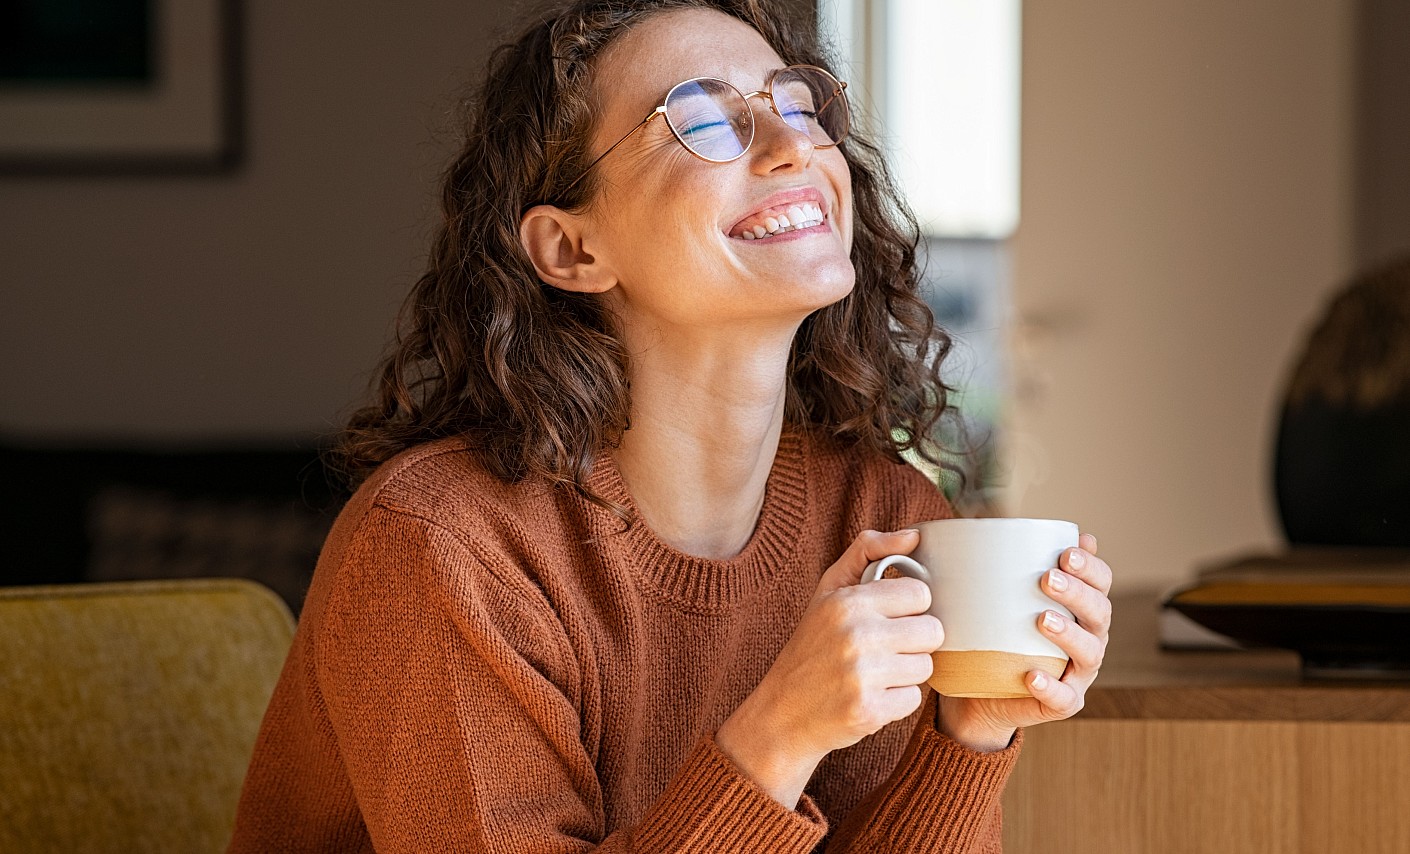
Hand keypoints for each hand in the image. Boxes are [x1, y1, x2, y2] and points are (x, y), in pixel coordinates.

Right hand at [716, 529, 944, 805]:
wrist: (782, 713)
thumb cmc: (811, 646)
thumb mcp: (828, 591)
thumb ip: (867, 552)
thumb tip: (913, 535)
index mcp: (848, 602)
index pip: (920, 594)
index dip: (909, 608)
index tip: (889, 618)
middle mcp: (856, 635)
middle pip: (932, 632)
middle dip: (913, 642)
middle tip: (885, 649)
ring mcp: (863, 676)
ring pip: (926, 667)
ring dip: (906, 673)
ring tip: (874, 673)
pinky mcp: (869, 711)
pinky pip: (914, 700)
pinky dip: (896, 701)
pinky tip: (870, 696)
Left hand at [937, 533, 1112, 751]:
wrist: (980, 692)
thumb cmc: (995, 635)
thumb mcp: (998, 599)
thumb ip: (1006, 568)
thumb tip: (999, 526)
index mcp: (1081, 609)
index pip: (1100, 583)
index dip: (1091, 567)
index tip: (1066, 552)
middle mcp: (1088, 639)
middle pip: (1100, 613)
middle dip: (1078, 593)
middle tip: (1047, 579)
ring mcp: (1078, 674)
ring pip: (1089, 653)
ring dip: (1069, 634)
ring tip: (1043, 619)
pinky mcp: (1062, 703)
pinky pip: (1063, 698)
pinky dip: (1051, 686)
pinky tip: (1033, 675)